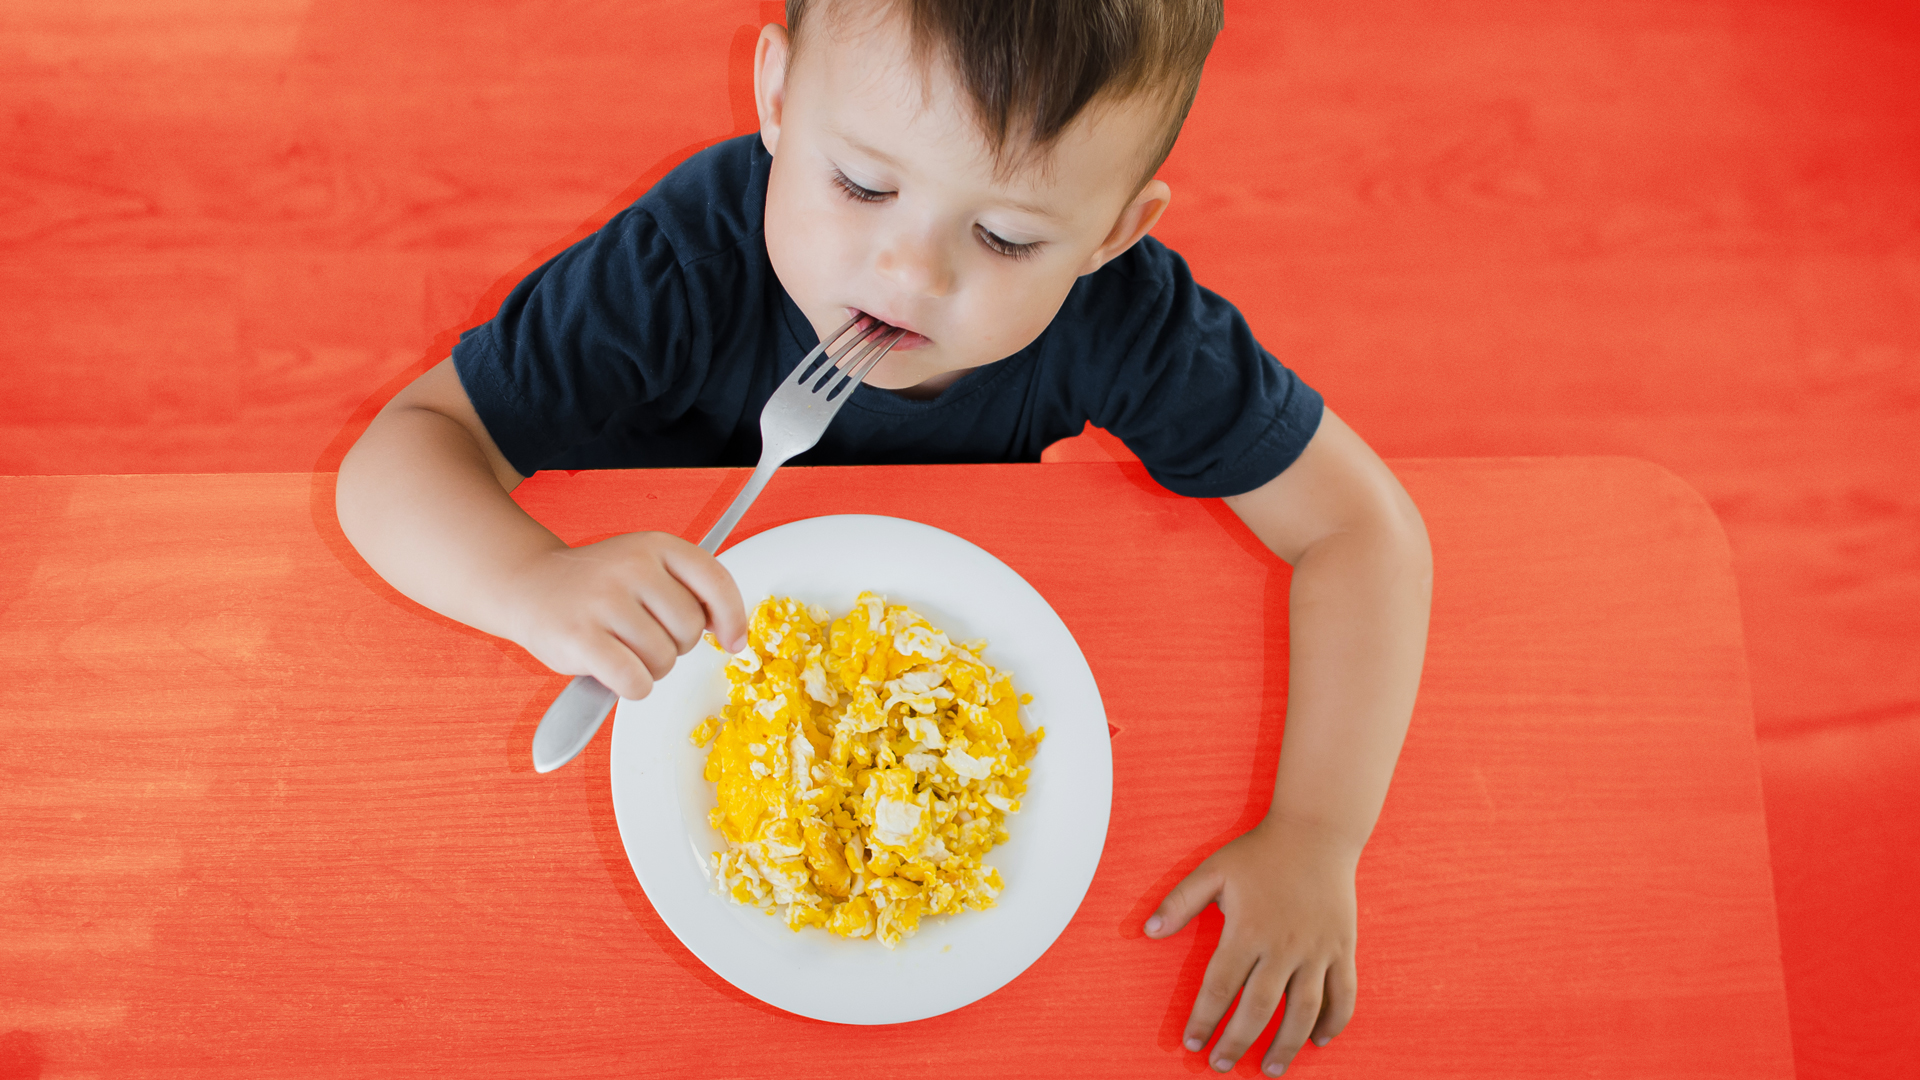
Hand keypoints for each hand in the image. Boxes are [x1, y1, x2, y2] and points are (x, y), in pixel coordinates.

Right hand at [499, 531, 747, 699]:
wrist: (527, 585)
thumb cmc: (596, 586)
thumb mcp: (645, 566)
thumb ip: (688, 589)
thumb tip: (732, 633)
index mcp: (656, 545)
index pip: (715, 582)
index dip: (732, 618)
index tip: (732, 641)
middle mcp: (633, 567)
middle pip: (690, 631)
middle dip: (674, 646)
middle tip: (644, 638)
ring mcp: (605, 600)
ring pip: (663, 660)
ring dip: (650, 669)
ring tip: (622, 650)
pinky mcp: (581, 637)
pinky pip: (635, 681)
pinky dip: (631, 687)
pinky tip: (614, 671)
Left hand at [1145, 818, 1359, 1074]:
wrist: (1317, 832)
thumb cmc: (1260, 852)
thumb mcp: (1213, 870)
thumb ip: (1180, 902)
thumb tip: (1147, 931)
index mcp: (1247, 930)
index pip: (1219, 988)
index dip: (1204, 1020)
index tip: (1192, 1044)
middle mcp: (1283, 946)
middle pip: (1258, 1009)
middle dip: (1237, 1043)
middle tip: (1222, 1066)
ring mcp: (1317, 950)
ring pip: (1303, 1011)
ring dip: (1285, 1046)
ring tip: (1269, 1069)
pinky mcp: (1343, 949)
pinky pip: (1343, 995)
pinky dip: (1333, 1022)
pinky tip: (1318, 1041)